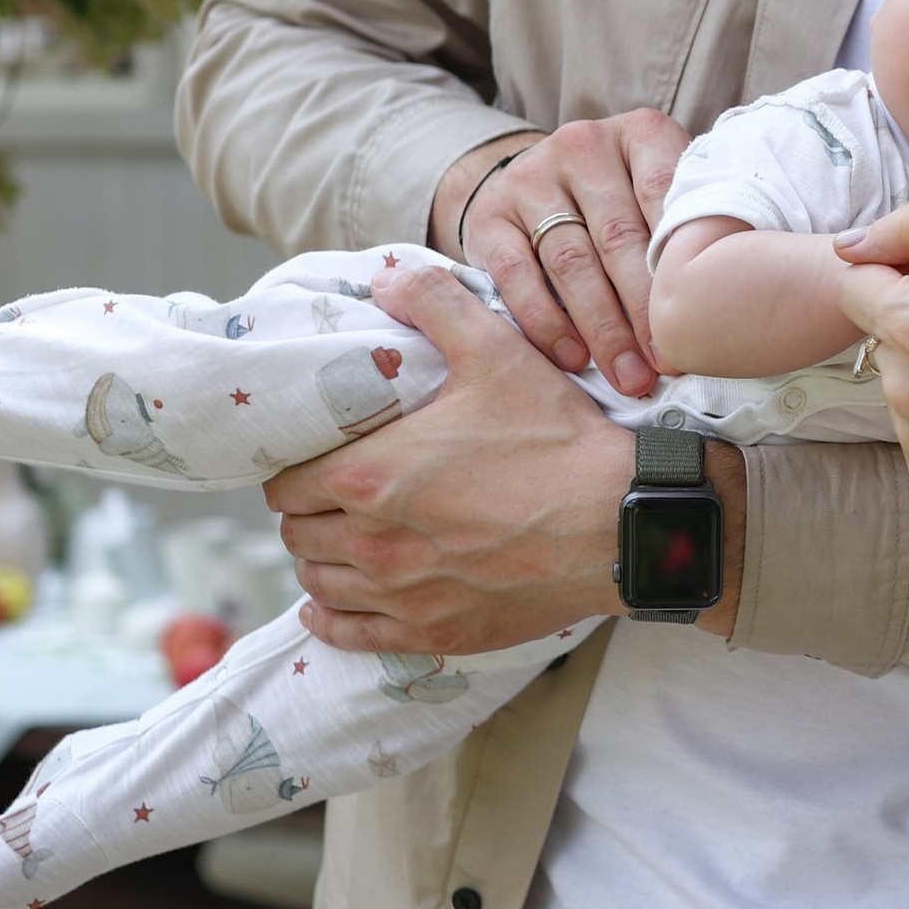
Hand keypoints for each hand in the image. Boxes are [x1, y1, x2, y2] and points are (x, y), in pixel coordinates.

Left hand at [266, 264, 740, 652]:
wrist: (621, 525)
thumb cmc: (558, 441)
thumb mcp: (498, 352)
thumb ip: (435, 304)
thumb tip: (388, 274)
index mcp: (369, 474)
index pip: (287, 479)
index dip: (296, 465)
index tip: (317, 456)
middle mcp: (371, 541)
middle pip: (297, 532)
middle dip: (308, 510)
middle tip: (333, 492)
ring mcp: (399, 594)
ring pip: (317, 581)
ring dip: (319, 559)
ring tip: (339, 539)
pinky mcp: (431, 631)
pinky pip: (349, 634)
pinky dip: (330, 618)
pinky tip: (329, 604)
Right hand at [433, 106, 690, 400]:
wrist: (539, 186)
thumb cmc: (627, 203)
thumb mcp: (664, 195)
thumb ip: (696, 225)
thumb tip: (736, 299)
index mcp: (641, 133)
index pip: (666, 194)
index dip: (682, 261)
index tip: (700, 319)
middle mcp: (583, 145)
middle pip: (619, 236)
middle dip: (646, 309)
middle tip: (668, 364)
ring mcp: (531, 176)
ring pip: (572, 262)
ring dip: (603, 329)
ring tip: (629, 376)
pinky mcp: (490, 214)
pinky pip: (518, 275)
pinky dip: (547, 323)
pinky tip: (573, 359)